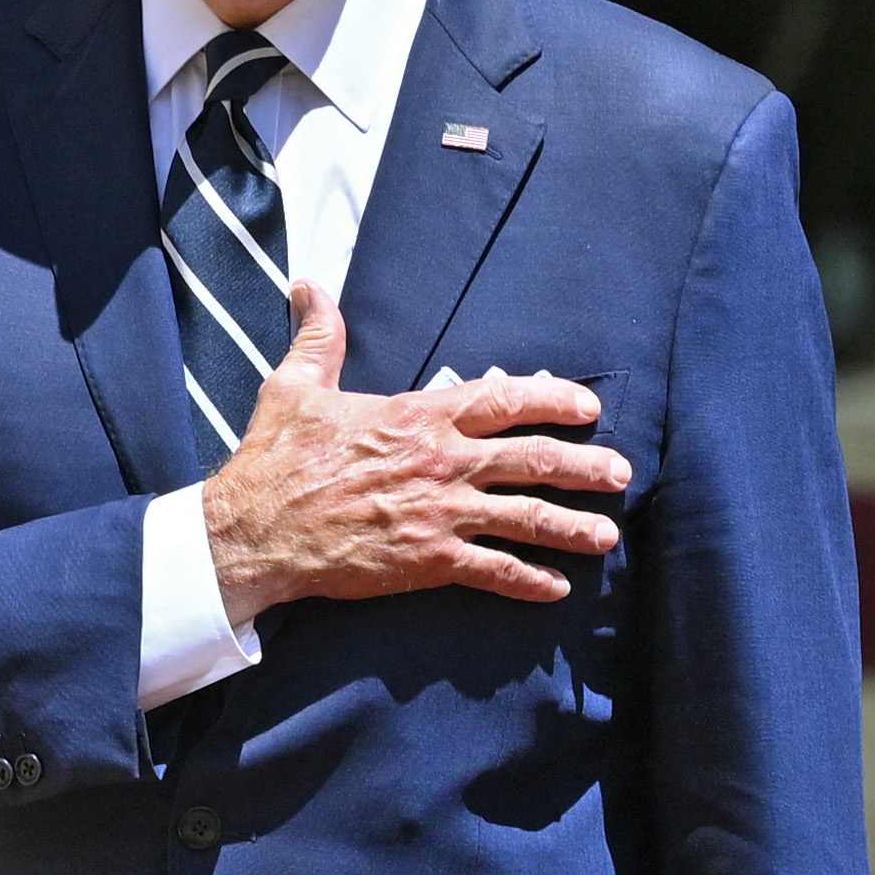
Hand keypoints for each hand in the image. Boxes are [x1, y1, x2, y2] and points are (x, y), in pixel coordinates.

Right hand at [195, 286, 628, 622]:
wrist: (253, 530)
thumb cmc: (276, 459)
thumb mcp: (296, 387)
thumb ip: (320, 338)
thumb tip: (310, 287)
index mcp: (419, 417)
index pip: (504, 398)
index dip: (553, 399)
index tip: (588, 405)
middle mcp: (442, 462)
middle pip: (535, 460)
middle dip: (586, 465)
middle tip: (621, 472)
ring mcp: (440, 513)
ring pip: (528, 518)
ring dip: (574, 526)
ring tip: (607, 535)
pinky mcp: (429, 561)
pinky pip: (494, 570)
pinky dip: (529, 581)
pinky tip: (557, 587)